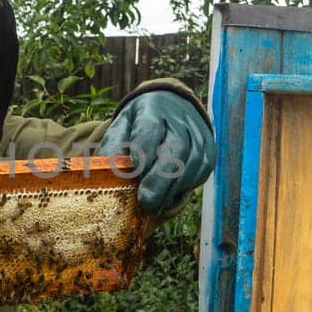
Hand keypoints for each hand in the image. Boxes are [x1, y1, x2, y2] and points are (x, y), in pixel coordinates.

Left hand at [100, 90, 216, 213]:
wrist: (171, 105)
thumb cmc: (140, 122)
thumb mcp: (122, 125)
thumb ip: (113, 145)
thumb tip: (102, 169)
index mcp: (152, 110)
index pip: (150, 129)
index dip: (144, 150)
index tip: (135, 171)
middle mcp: (179, 120)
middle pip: (175, 150)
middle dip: (160, 179)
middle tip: (146, 202)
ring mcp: (198, 134)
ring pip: (192, 163)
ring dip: (174, 188)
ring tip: (157, 206)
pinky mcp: (209, 149)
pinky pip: (203, 170)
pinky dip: (187, 187)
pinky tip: (172, 197)